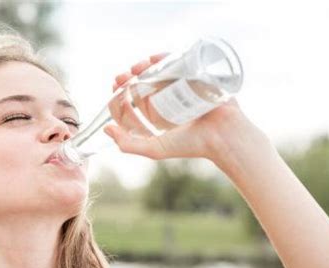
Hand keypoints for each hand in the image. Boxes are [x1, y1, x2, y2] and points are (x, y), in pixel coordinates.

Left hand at [104, 54, 257, 162]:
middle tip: (123, 77)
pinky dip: (164, 57)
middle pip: (144, 83)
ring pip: (158, 71)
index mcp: (158, 116)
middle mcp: (168, 100)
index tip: (115, 88)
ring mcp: (182, 87)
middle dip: (130, 77)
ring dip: (143, 66)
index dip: (121, 93)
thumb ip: (128, 145)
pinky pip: (177, 62)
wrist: (222, 136)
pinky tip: (152, 59)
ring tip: (136, 68)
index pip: (134, 100)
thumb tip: (105, 130)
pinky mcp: (195, 77)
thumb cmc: (191, 145)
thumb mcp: (155, 149)